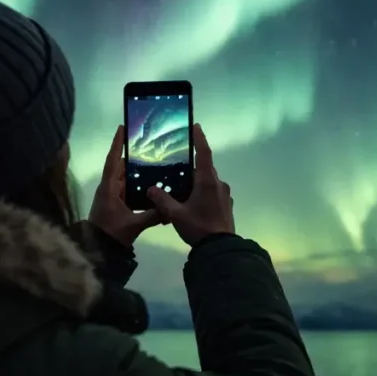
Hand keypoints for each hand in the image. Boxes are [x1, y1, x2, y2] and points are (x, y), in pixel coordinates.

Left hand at [88, 125, 162, 246]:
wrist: (99, 250)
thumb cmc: (111, 233)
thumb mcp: (133, 225)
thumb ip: (152, 215)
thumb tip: (170, 209)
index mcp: (109, 188)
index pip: (113, 161)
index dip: (117, 145)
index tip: (122, 128)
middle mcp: (109, 188)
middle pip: (119, 166)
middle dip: (130, 154)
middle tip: (145, 143)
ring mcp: (111, 196)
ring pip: (123, 177)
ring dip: (134, 169)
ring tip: (151, 159)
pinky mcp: (116, 203)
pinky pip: (126, 188)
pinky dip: (135, 183)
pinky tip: (148, 181)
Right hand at [147, 124, 234, 245]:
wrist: (220, 248)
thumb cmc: (199, 227)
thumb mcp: (176, 214)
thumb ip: (162, 200)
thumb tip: (150, 189)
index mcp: (207, 181)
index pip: (204, 153)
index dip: (200, 139)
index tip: (196, 127)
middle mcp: (219, 184)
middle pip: (205, 168)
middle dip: (192, 165)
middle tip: (177, 163)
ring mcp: (225, 195)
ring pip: (209, 181)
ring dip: (197, 180)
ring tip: (181, 185)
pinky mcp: (226, 205)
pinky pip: (213, 191)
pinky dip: (203, 191)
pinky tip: (192, 201)